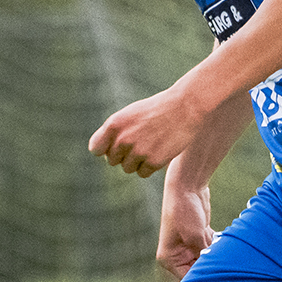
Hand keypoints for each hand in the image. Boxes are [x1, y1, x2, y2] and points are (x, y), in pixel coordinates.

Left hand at [89, 84, 205, 177]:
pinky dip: (150, 167)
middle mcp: (123, 139)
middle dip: (123, 155)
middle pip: (113, 161)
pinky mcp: (153, 162)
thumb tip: (102, 154)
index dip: (106, 149)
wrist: (185, 107)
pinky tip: (159, 151)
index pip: (96, 149)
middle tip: (140, 142)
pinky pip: (143, 173)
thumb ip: (114, 132)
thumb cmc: (156, 110)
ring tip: (150, 146)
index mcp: (114, 124)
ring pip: (128, 169)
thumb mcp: (130, 114)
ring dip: (137, 162)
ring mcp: (138, 152)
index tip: (115, 145)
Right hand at [156, 185, 214, 280]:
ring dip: (215, 253)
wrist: (187, 185)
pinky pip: (211, 247)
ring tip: (219, 244)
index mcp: (169, 258)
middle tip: (223, 261)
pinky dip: (218, 245)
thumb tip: (217, 271)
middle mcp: (177, 254)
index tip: (218, 276)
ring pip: (207, 258)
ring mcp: (189, 245)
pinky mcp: (199, 236)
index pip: (187, 278)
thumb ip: (204, 256)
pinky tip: (221, 238)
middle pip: (198, 269)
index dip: (202, 278)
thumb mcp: (196, 237)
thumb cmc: (185, 210)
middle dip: (211, 264)